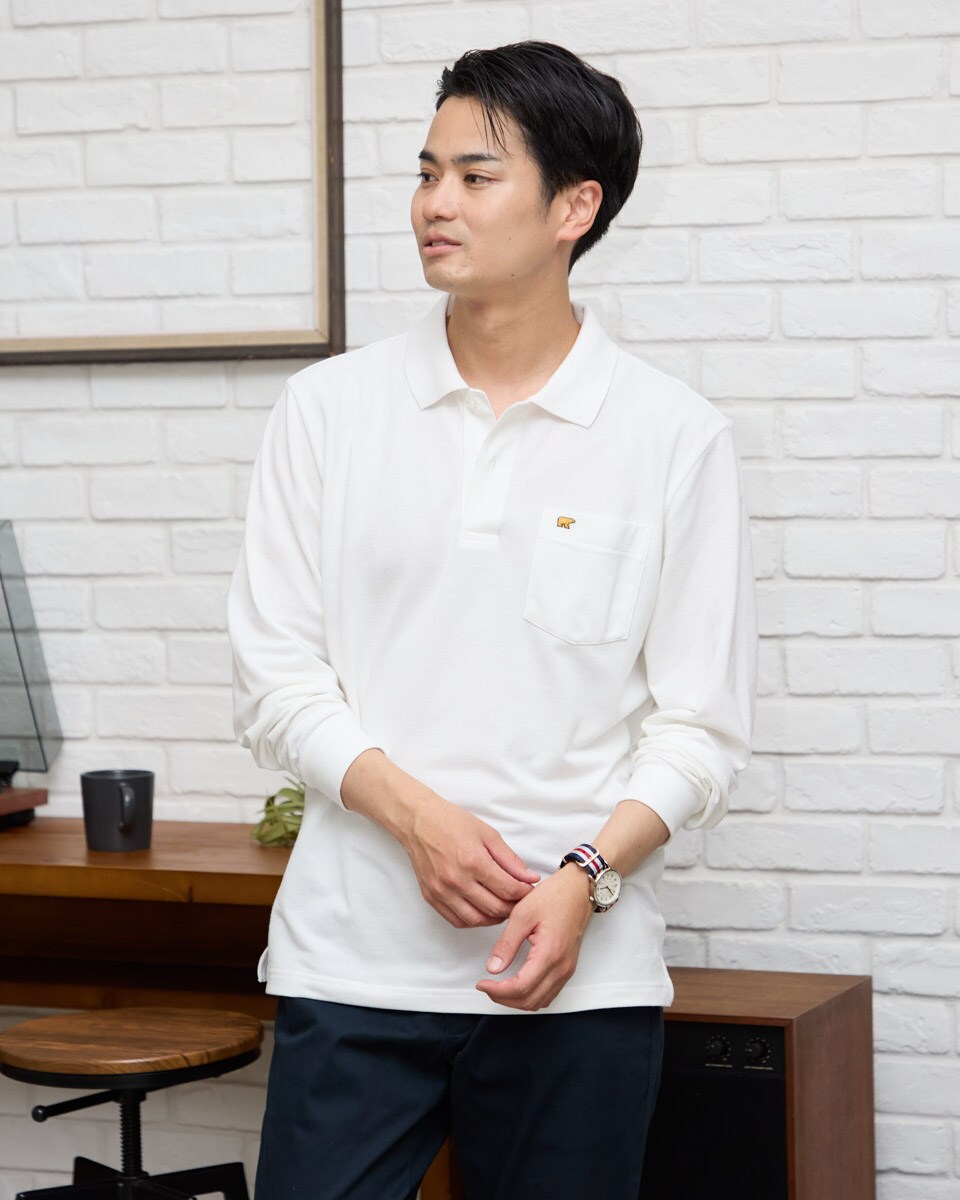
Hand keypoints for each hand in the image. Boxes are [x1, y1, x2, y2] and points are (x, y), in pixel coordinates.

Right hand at [400, 793, 540, 929]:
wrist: (418, 822)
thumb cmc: (452, 822)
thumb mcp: (488, 834)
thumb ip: (510, 859)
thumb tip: (530, 878)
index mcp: (473, 861)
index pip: (508, 889)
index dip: (524, 893)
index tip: (529, 890)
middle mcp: (456, 880)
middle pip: (494, 908)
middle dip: (513, 907)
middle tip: (519, 901)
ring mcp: (442, 891)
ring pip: (476, 920)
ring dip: (495, 918)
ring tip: (503, 907)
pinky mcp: (431, 897)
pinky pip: (457, 921)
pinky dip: (474, 921)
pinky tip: (482, 911)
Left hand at [475, 865, 593, 1010]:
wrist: (578, 890)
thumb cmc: (554, 896)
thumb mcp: (522, 914)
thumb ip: (507, 943)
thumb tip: (493, 968)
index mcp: (549, 953)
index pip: (521, 987)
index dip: (498, 991)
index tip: (482, 983)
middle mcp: (561, 967)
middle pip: (530, 1001)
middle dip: (504, 999)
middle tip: (487, 986)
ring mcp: (567, 969)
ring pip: (540, 1002)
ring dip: (517, 1000)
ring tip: (498, 987)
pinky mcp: (567, 968)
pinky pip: (548, 994)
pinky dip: (530, 995)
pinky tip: (517, 984)